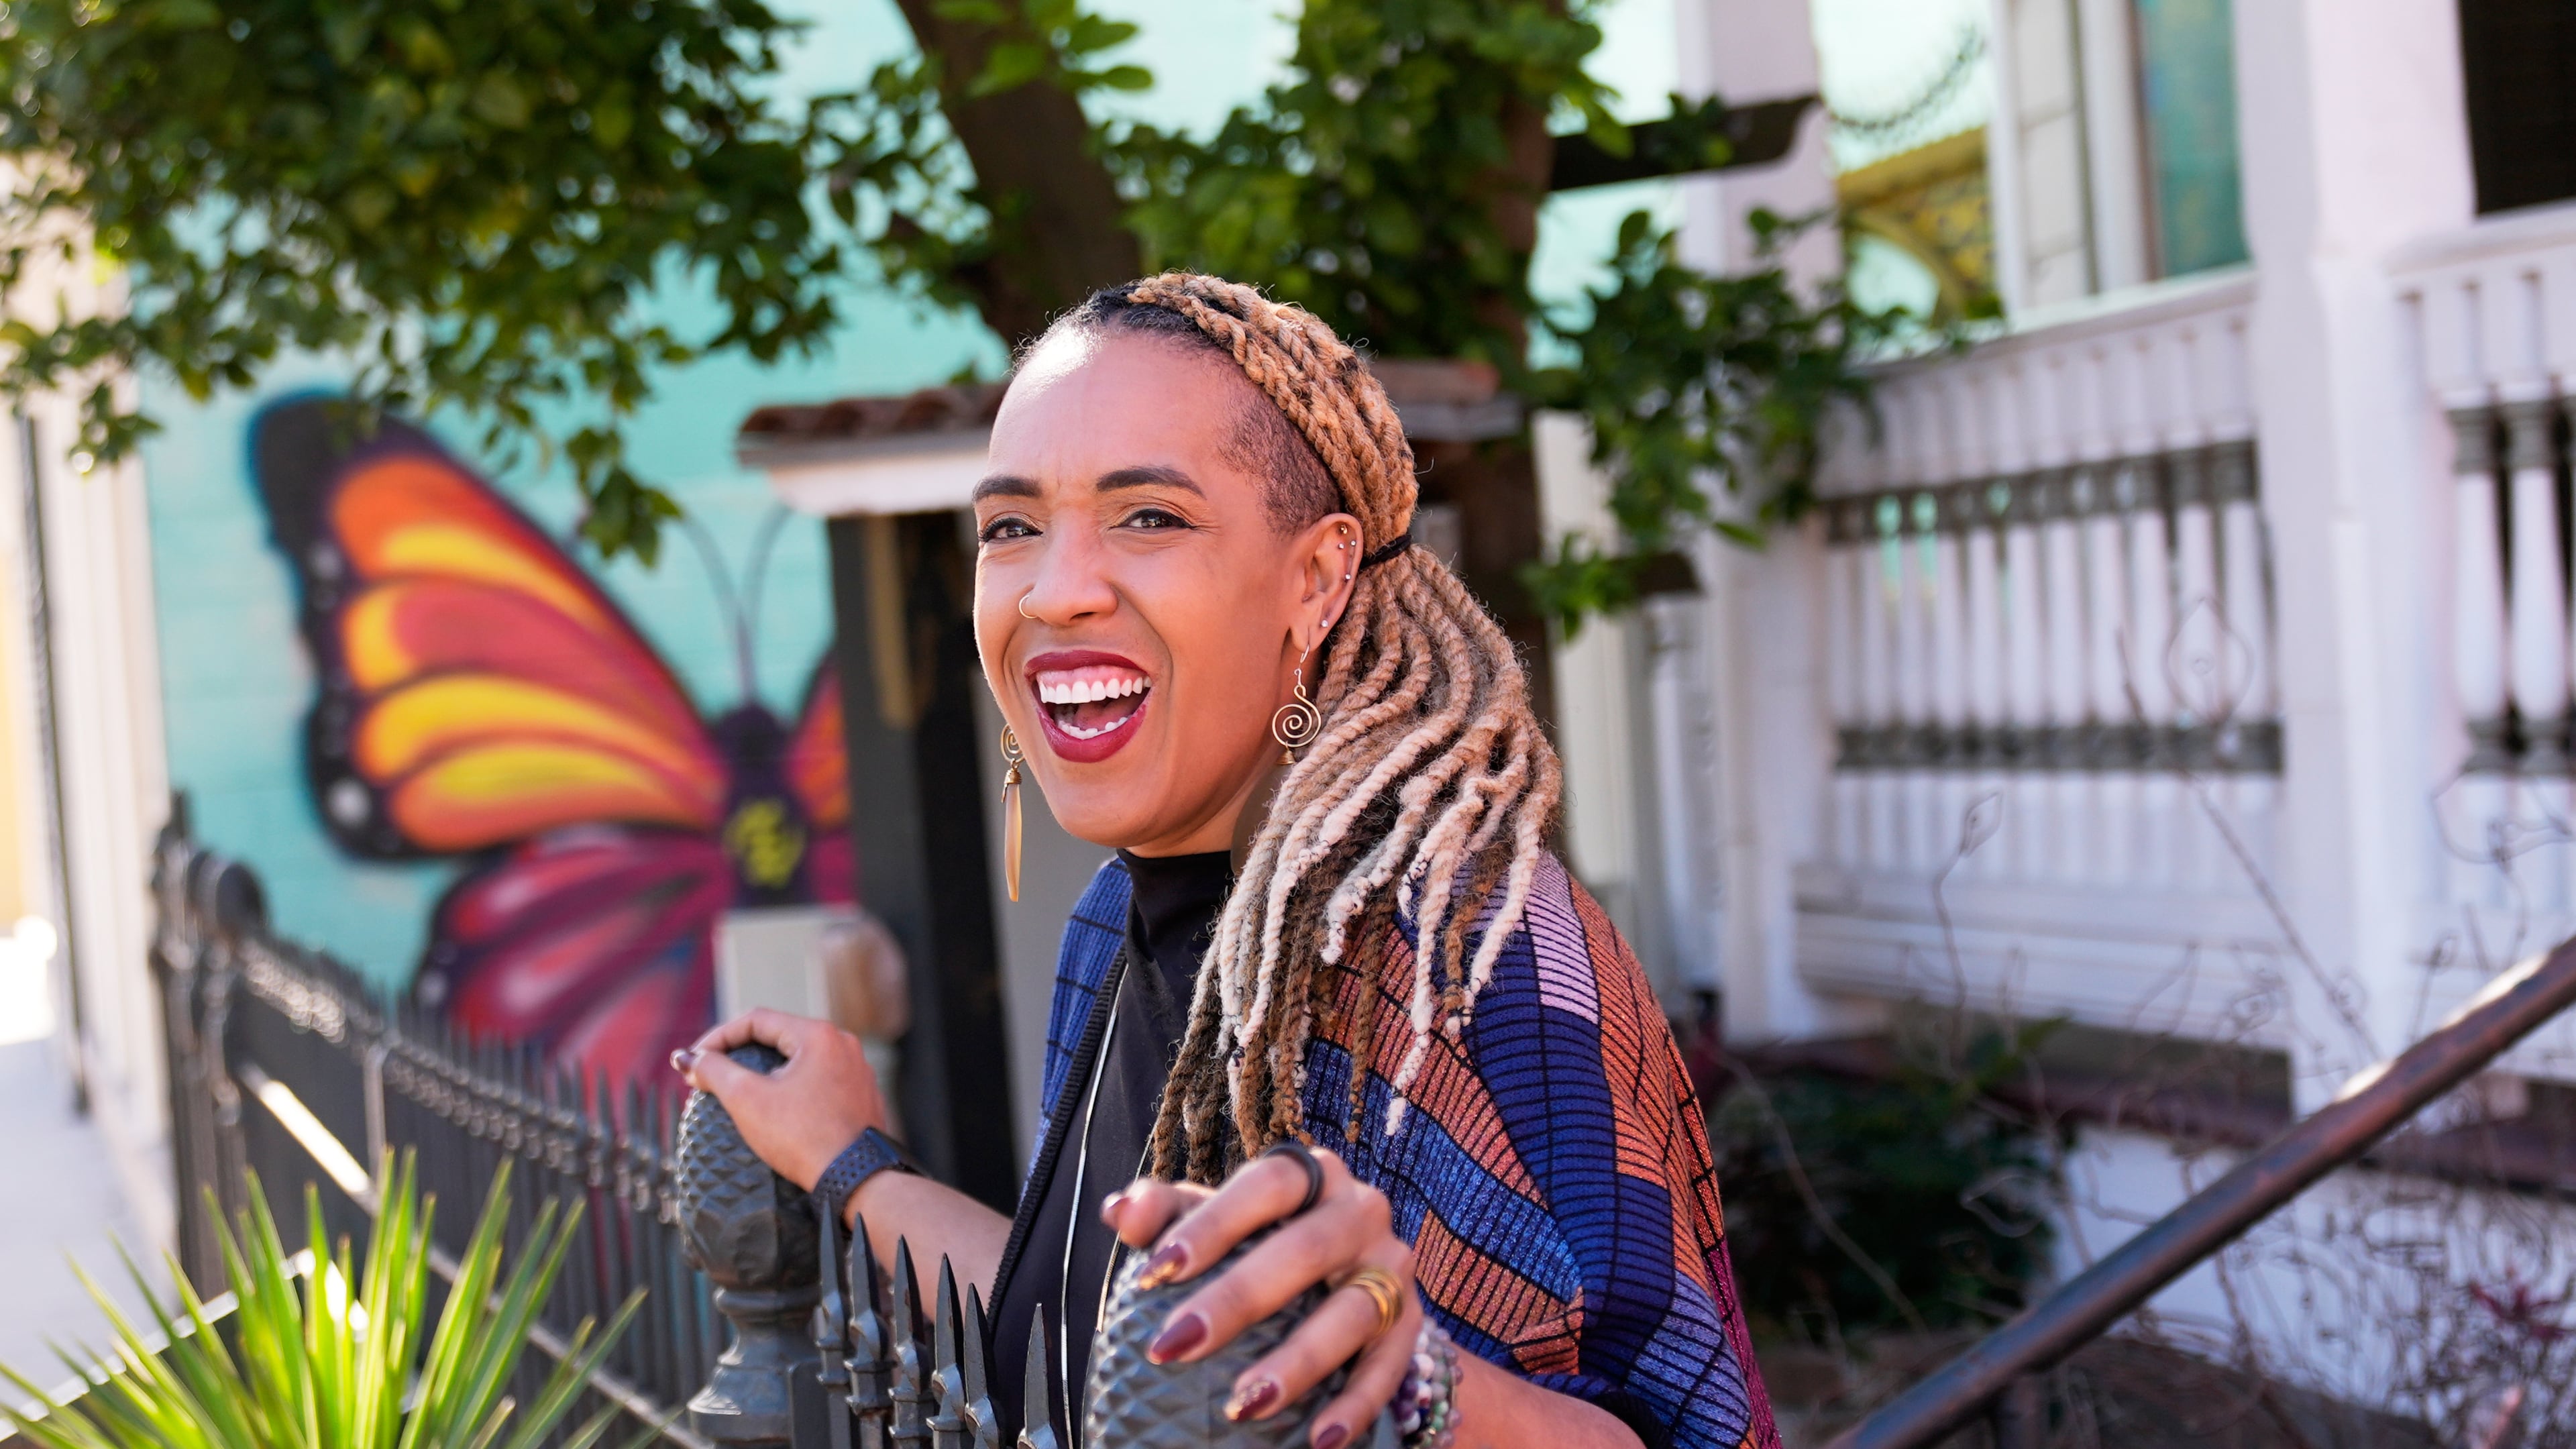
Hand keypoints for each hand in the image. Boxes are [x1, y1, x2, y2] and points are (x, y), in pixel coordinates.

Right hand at [675, 1009, 890, 1191]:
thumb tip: (686, 1058)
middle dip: (739, 1052)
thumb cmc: (802, 1138)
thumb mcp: (748, 1100)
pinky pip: (817, 1079)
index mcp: (819, 1035)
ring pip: (798, 1058)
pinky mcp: (860, 1094)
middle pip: (778, 1036)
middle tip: (709, 1075)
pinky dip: (789, 1086)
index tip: (694, 1063)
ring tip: (736, 1091)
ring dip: (764, 1070)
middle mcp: (843, 1044)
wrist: (856, 1180)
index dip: (717, 1038)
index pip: (756, 1020)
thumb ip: (714, 1071)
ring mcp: (855, 1069)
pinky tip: (773, 1107)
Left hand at [1101, 1146, 1419, 1448]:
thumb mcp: (1218, 1219)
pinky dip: (1355, 1407)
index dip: (1211, 1224)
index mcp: (1311, 1175)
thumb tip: (1119, 1212)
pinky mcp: (1411, 1324)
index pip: (1264, 1186)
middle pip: (1304, 1250)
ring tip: (1242, 1405)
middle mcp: (1361, 1211)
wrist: (1354, 1273)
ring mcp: (1393, 1268)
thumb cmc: (1263, 1238)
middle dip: (1237, 1299)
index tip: (1154, 1270)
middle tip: (1174, 1345)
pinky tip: (1317, 1440)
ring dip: (1298, 1361)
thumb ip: (1167, 1211)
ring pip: (1352, 1313)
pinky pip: (1388, 1368)